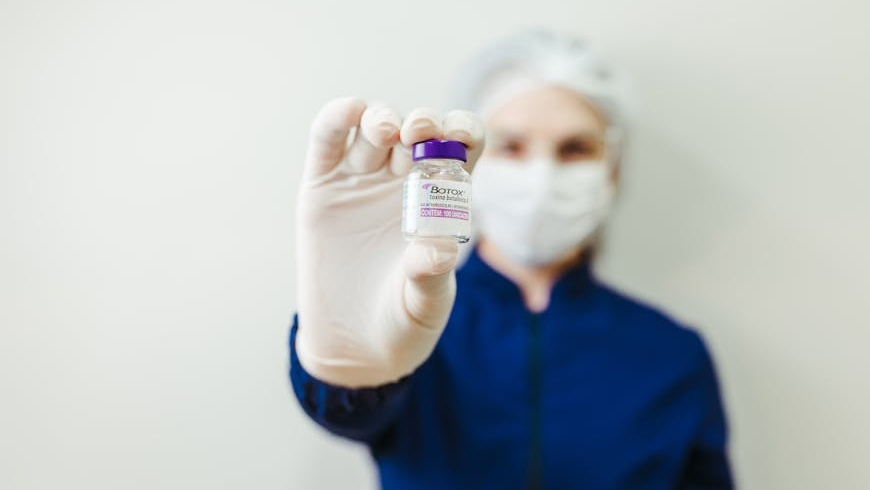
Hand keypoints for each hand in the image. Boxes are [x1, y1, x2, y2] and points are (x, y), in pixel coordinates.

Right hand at [295, 98, 483, 387]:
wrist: (354, 346)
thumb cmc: (402, 321)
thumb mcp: (424, 304)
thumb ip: (431, 275)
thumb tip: (440, 248)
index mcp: (441, 199)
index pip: (461, 147)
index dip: (463, 131)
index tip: (459, 138)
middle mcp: (403, 181)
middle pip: (418, 130)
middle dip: (423, 122)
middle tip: (419, 133)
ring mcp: (361, 180)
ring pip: (374, 127)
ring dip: (382, 117)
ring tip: (385, 132)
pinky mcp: (322, 187)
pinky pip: (327, 141)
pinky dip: (337, 119)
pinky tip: (348, 113)